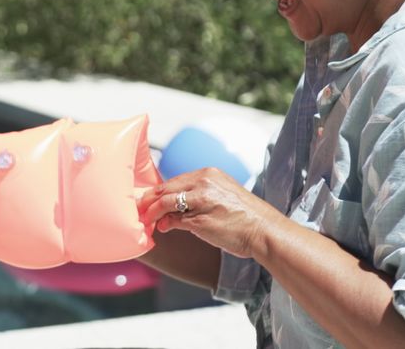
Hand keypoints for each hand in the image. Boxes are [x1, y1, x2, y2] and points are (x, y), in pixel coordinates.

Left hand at [139, 167, 279, 258]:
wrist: (264, 230)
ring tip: (147, 220)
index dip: (159, 190)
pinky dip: (165, 224)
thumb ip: (202, 193)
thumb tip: (178, 203)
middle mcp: (204, 183)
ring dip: (152, 212)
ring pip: (166, 203)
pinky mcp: (200, 220)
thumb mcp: (224, 192)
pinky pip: (174, 220)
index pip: (175, 180)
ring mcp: (202, 201)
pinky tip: (162, 228)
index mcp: (210, 174)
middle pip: (166, 188)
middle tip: (140, 208)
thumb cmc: (246, 215)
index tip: (149, 198)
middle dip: (149, 199)